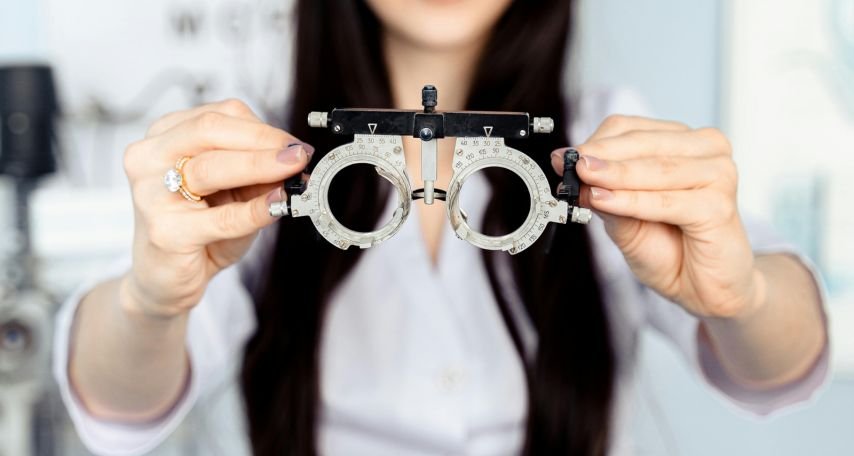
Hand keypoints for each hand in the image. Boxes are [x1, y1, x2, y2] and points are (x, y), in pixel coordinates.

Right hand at [121, 99, 310, 317]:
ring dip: (260, 167)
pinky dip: (254, 210)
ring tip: (292, 173)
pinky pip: (220, 217)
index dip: (263, 128)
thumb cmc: (200, 228)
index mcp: (164, 135)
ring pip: (210, 167)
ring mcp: (151, 193)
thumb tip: (293, 157)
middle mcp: (149, 157)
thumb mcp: (232, 190)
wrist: (166, 278)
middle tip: (299, 155)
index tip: (295, 144)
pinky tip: (276, 205)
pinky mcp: (165, 232)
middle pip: (210, 131)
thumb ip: (256, 170)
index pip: (218, 116)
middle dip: (263, 142)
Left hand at [551, 115, 761, 318]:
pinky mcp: (719, 205)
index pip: (630, 129)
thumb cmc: (671, 249)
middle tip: (568, 166)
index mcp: (683, 142)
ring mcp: (718, 174)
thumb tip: (573, 170)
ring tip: (583, 183)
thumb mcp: (624, 219)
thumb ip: (604, 193)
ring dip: (614, 177)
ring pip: (654, 169)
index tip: (563, 158)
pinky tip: (605, 201)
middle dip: (600, 157)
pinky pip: (665, 201)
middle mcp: (705, 151)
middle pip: (642, 144)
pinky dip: (632, 201)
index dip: (594, 143)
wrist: (703, 289)